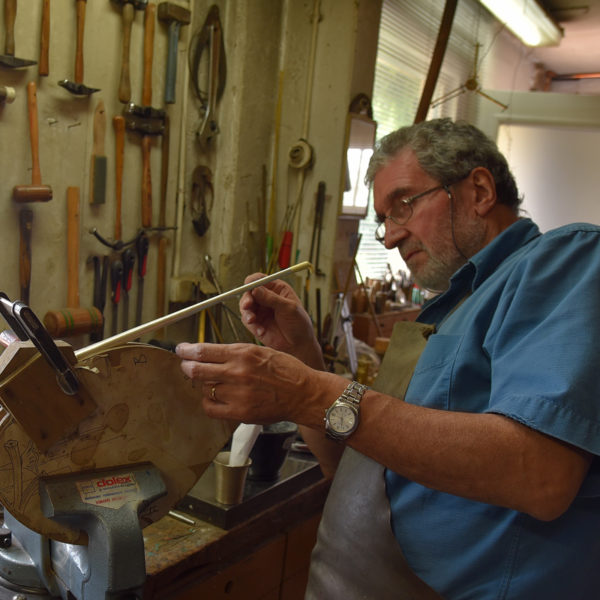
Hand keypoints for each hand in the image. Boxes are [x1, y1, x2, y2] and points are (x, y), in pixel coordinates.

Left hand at [176, 342, 323, 423]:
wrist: (304, 393)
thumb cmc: (287, 371)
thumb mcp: (262, 351)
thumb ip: (236, 353)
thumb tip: (213, 354)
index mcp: (243, 354)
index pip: (204, 351)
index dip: (187, 351)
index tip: (182, 350)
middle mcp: (237, 372)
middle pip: (197, 369)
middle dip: (187, 366)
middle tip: (186, 365)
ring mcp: (237, 394)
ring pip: (205, 388)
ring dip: (205, 384)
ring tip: (213, 383)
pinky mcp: (240, 412)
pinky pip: (211, 408)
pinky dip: (209, 402)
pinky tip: (215, 398)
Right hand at [239, 274, 323, 367]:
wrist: (298, 345)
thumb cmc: (298, 324)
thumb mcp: (288, 308)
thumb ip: (272, 298)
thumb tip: (255, 289)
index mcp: (277, 289)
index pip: (260, 279)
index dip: (252, 281)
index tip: (248, 286)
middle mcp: (266, 297)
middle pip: (249, 292)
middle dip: (247, 298)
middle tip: (247, 305)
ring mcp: (260, 310)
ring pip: (245, 306)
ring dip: (247, 313)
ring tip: (252, 321)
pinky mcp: (256, 322)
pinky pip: (247, 320)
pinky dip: (252, 325)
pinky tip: (261, 331)